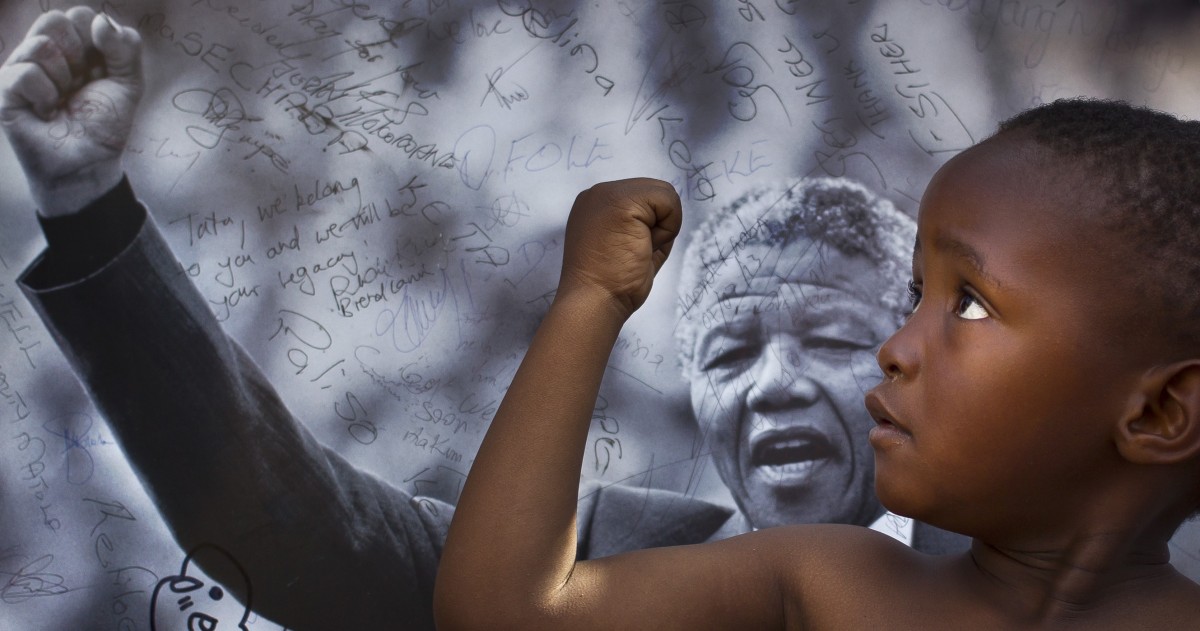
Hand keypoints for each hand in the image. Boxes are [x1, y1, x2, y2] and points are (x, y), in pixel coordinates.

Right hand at [0, 7, 142, 215]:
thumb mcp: (129, 83)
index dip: (100, 43)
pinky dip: (45, 95)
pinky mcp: (5, 88)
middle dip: (79, 55)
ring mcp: (21, 67)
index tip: (103, 72)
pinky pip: (25, 73)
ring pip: (40, 45)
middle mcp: (44, 52)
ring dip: (63, 78)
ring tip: (63, 99)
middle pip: (55, 20)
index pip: (82, 16)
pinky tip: (47, 111)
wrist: (89, 164)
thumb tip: (101, 20)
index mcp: (74, 46)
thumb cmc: (105, 124)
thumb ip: (126, 48)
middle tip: (81, 83)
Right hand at [557, 178, 681, 318]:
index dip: (650, 226)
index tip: (627, 250)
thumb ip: (643, 222)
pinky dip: (667, 228)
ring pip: (664, 193)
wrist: (594, 301)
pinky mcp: (621, 201)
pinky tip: (643, 245)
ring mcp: (607, 193)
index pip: (644, 197)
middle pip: (656, 190)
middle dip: (658, 223)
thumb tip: (669, 210)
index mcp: (596, 204)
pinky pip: (668, 201)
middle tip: (634, 250)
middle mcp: (598, 193)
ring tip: (637, 248)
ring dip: (663, 226)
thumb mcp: (627, 244)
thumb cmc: (612, 284)